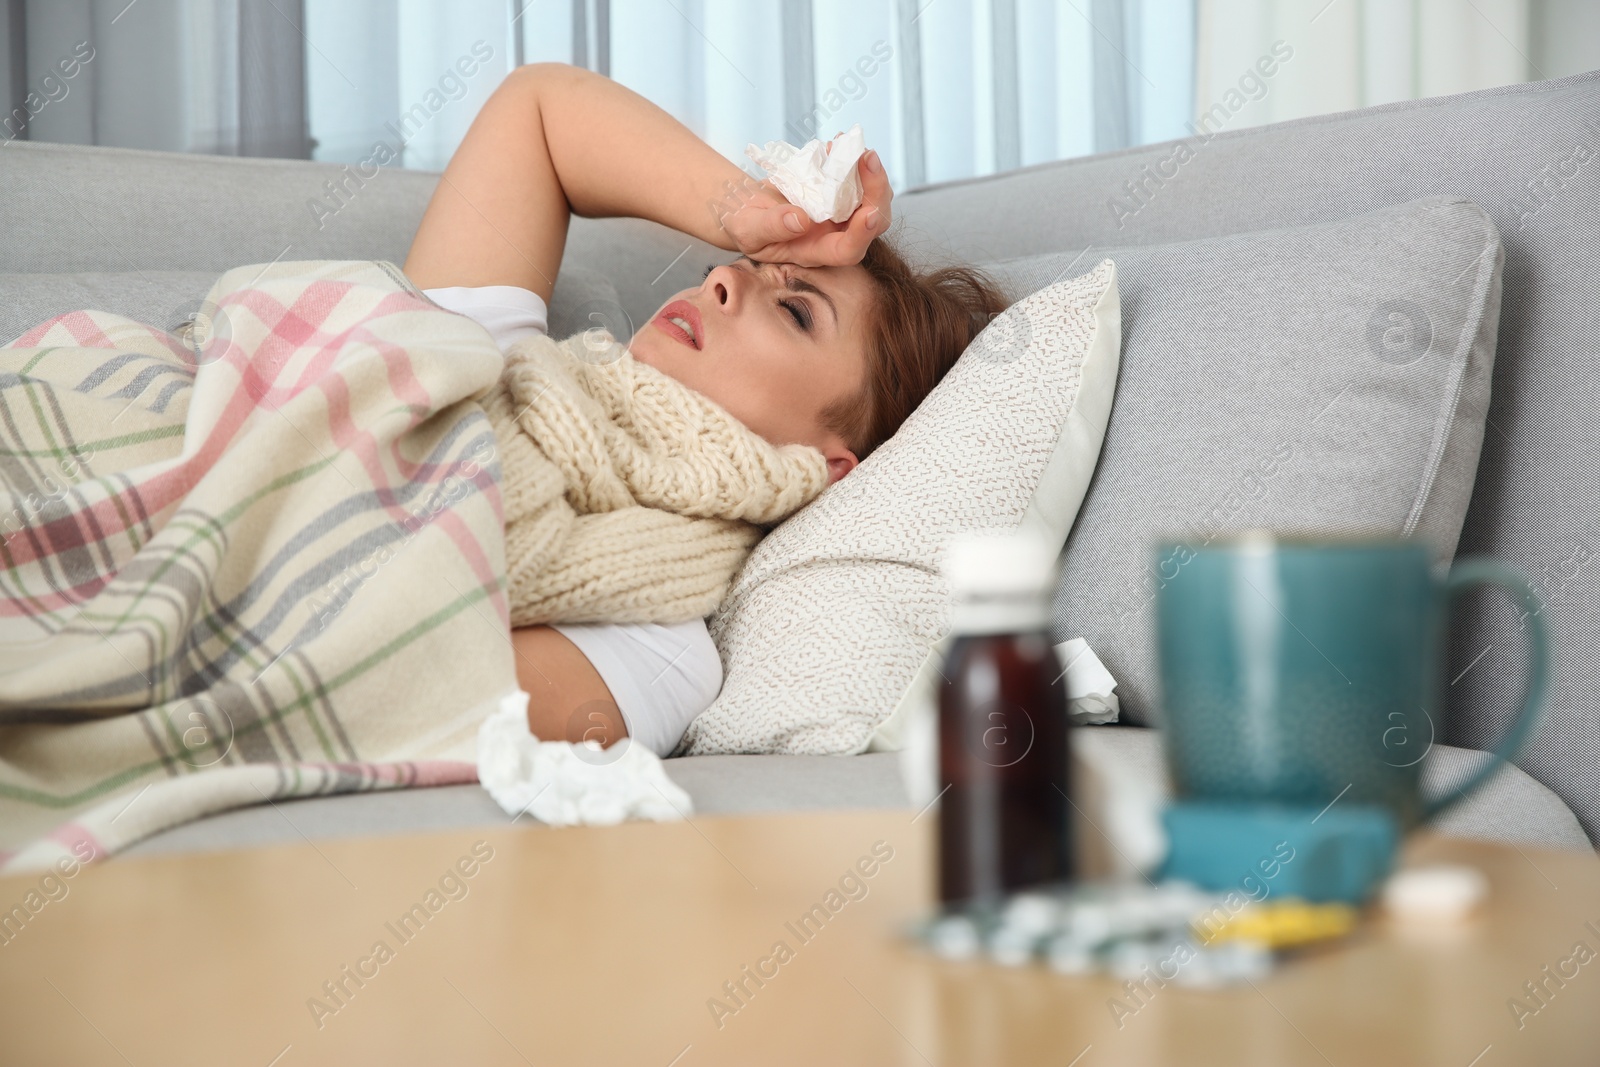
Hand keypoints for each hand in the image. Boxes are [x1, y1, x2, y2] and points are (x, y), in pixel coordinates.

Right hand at [723, 143, 893, 268]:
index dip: (861, 235)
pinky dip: (850, 158)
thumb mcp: (748, 228)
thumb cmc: (746, 224)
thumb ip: (771, 227)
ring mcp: (839, 213)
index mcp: (814, 251)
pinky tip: (838, 143)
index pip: (847, 251)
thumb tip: (801, 220)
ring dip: (868, 171)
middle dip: (876, 191)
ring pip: (870, 197)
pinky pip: (856, 177)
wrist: (747, 206)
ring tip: (851, 146)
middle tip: (867, 158)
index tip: (868, 213)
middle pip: (871, 222)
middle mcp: (834, 234)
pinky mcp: (837, 192)